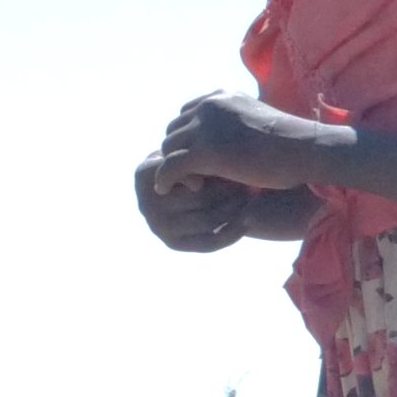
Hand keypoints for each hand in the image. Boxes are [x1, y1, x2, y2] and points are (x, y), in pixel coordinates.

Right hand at [134, 153, 249, 252]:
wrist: (191, 187)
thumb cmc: (192, 160)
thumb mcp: (190, 152)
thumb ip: (189, 161)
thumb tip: (196, 186)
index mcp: (143, 174)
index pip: (183, 175)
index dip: (208, 173)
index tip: (235, 169)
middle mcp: (145, 203)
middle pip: (197, 198)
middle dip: (227, 191)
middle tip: (252, 184)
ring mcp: (158, 226)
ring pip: (206, 220)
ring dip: (234, 209)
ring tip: (253, 198)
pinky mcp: (174, 244)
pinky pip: (207, 242)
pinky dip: (230, 233)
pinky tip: (249, 222)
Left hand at [150, 90, 347, 196]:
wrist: (307, 150)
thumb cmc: (296, 146)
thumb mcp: (264, 126)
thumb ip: (244, 128)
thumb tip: (245, 143)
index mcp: (222, 97)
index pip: (189, 113)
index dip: (190, 137)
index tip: (201, 158)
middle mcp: (208, 106)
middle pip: (175, 129)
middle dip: (180, 151)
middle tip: (193, 174)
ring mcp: (204, 127)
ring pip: (169, 146)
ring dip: (173, 165)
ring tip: (189, 185)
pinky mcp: (204, 152)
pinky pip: (170, 165)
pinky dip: (164, 178)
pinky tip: (165, 189)